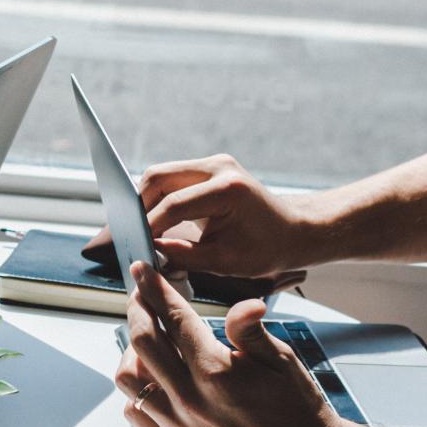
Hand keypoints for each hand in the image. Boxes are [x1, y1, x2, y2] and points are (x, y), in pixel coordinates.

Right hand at [85, 154, 320, 277]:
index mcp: (226, 189)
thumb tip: (149, 252)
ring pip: (161, 175)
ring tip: (142, 229)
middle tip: (131, 234)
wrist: (295, 231)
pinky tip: (156, 220)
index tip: (133, 246)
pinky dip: (160, 198)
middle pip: (158, 177)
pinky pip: (172, 178)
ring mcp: (214, 163)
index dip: (148, 227)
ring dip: (147, 200)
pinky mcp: (209, 168)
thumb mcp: (225, 263)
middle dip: (139, 206)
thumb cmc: (268, 249)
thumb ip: (183, 256)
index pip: (172, 205)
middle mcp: (218, 167)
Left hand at [115, 261, 352, 426]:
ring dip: (132, 352)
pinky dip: (137, 392)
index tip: (143, 271)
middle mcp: (190, 400)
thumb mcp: (282, 361)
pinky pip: (135, 414)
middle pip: (142, 342)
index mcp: (216, 373)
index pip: (173, 318)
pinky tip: (153, 380)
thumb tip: (244, 303)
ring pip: (129, 379)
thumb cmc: (297, 410)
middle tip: (141, 297)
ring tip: (147, 341)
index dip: (155, 289)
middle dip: (137, 310)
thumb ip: (251, 331)